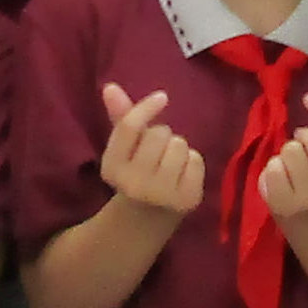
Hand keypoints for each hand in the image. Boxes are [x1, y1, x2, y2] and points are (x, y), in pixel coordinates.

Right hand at [95, 81, 206, 216]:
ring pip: (180, 145)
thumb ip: (120, 118)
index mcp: (112, 167)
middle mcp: (134, 183)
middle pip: (159, 133)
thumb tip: (110, 87)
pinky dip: (192, 163)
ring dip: (178, 149)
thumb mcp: (123, 150)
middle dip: (162, 136)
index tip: (162, 97)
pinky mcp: (186, 200)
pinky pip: (196, 160)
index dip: (146, 106)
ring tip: (169, 165)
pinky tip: (181, 176)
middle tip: (156, 153)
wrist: (147, 220)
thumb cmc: (135, 174)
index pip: (130, 127)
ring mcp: (161, 194)